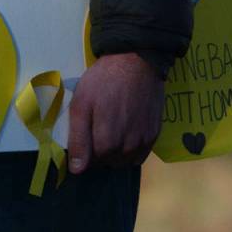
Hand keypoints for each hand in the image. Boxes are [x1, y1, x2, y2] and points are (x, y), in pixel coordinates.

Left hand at [67, 53, 164, 173]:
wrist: (137, 61)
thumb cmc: (104, 80)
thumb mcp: (82, 104)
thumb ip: (78, 139)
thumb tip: (77, 170)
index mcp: (107, 142)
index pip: (92, 162)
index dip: (86, 149)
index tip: (86, 131)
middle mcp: (128, 148)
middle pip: (109, 162)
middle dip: (100, 150)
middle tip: (99, 125)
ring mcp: (144, 142)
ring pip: (125, 161)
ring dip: (116, 152)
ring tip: (113, 127)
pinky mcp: (155, 134)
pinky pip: (141, 154)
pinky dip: (132, 149)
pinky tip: (127, 131)